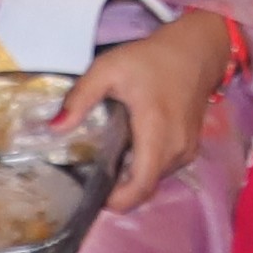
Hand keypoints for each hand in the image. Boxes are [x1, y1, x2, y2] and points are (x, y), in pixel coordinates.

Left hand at [66, 12, 242, 209]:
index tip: (94, 199)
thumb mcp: (108, 69)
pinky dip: (145, 169)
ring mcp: (187, 151)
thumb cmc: (151, 59)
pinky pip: (164, 169)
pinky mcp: (190, 148)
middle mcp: (176, 149)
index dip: (118, 201)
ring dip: (132, 180)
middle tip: (90, 179)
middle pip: (146, 187)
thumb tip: (55, 128)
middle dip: (119, 191)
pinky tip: (127, 152)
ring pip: (155, 180)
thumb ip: (81, 98)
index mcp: (156, 134)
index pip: (141, 186)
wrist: (196, 50)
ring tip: (106, 165)